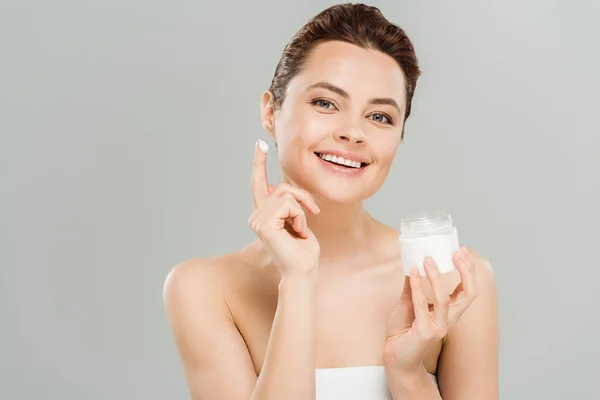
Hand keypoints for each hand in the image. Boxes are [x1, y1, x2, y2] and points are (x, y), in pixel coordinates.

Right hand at [248, 140, 320, 276]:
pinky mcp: (263, 224)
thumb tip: (290, 191)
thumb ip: (291, 204)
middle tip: (313, 212)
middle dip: (302, 197)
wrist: (303, 271)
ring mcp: (257, 220)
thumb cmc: (304, 251)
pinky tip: (298, 231)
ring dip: (302, 209)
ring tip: (301, 228)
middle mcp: (256, 216)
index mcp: (263, 214)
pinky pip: (288, 204)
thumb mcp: (298, 220)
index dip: (259, 163)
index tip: (260, 144)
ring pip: (286, 194)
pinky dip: (299, 216)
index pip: (259, 183)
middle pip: (281, 187)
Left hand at [383, 246, 478, 372]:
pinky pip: (421, 306)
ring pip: (444, 298)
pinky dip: (417, 287)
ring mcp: (438, 327)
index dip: (468, 270)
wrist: (396, 359)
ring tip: (427, 259)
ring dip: (435, 276)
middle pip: (469, 294)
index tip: (460, 250)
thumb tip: (412, 265)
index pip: (469, 290)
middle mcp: (449, 320)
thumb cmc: (403, 333)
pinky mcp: (423, 332)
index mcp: (450, 313)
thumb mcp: (409, 304)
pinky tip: (413, 272)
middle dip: (466, 271)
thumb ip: (412, 287)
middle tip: (457, 252)